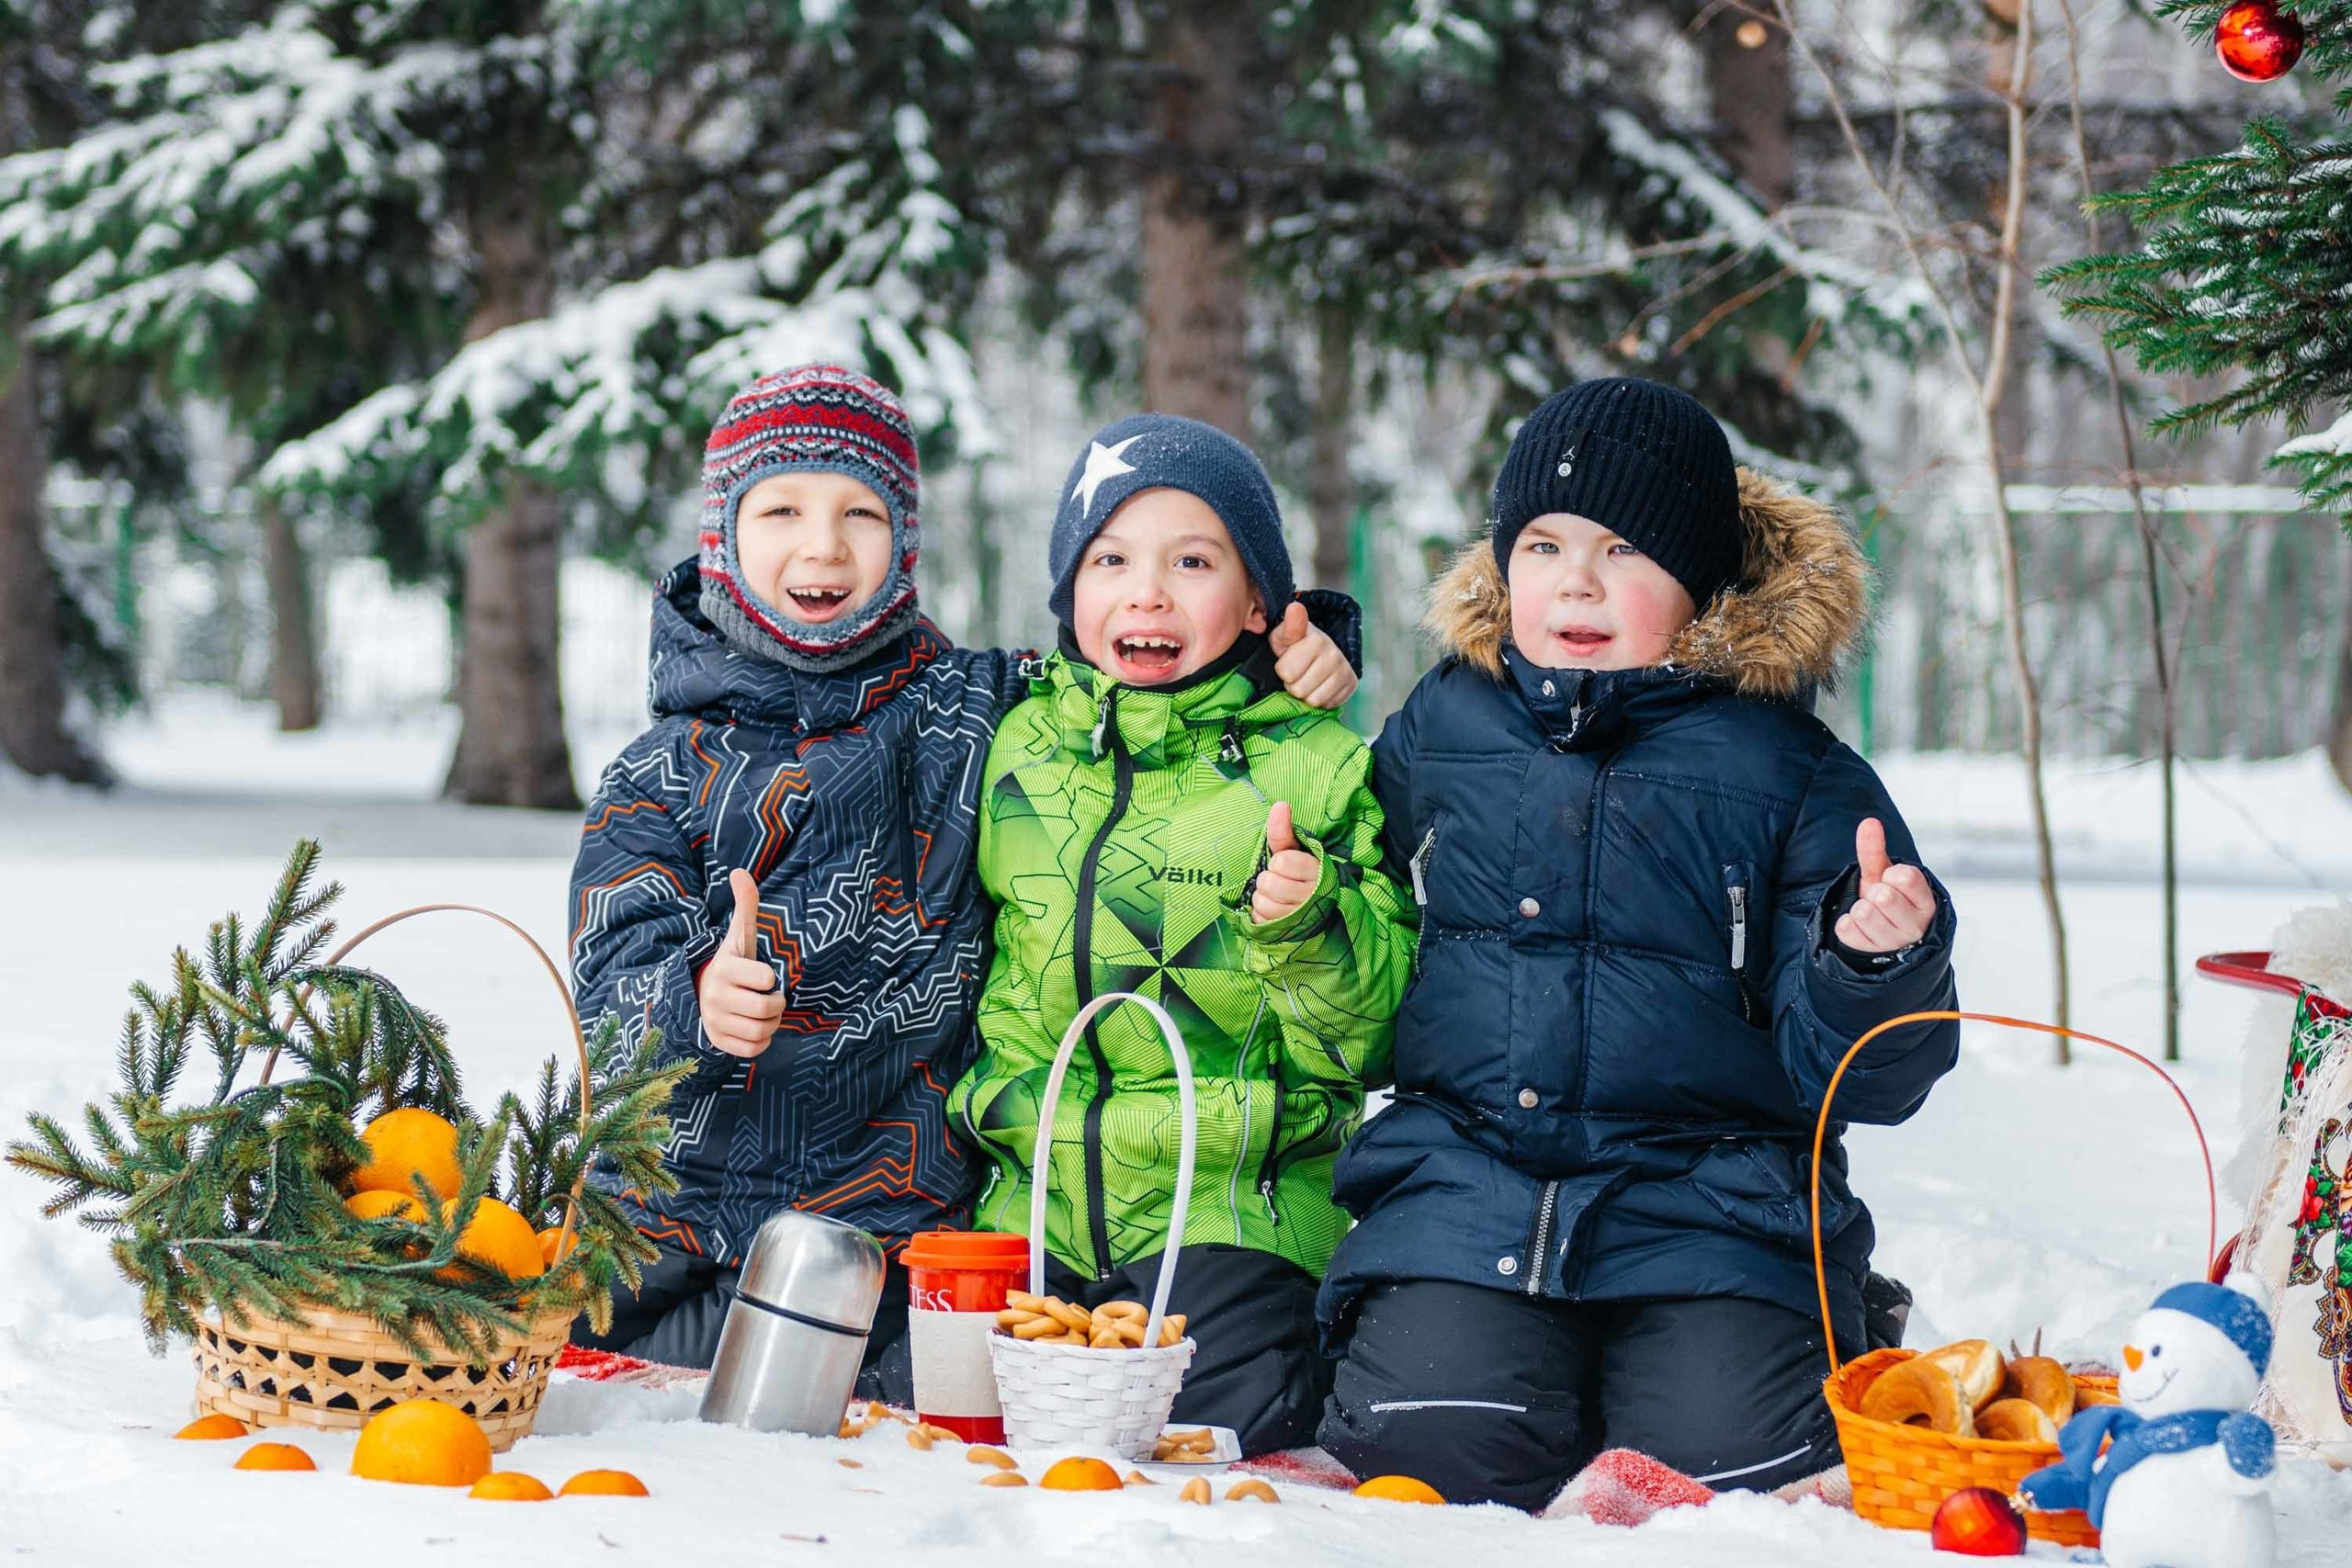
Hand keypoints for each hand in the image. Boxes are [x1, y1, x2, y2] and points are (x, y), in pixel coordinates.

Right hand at [697, 868, 783, 1056]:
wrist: (702, 994)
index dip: (771, 978)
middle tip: (771, 998)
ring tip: (765, 1013)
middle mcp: (715, 996)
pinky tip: (756, 1028)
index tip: (763, 976)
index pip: (766, 978)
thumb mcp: (740, 935)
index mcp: (724, 969)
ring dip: (771, 1024)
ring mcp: (714, 1021)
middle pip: (766, 1008)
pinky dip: (761, 1042)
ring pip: (761, 1032)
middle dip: (777, 1005)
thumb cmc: (733, 963)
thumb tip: (740, 871)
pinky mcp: (718, 1042)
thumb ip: (746, 905)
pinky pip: (752, 1050)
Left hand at [1250, 802, 1320, 924]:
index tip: (1284, 865)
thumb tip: (1280, 804)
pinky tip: (1272, 911)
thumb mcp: (1292, 850)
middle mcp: (1311, 895)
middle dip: (1267, 880)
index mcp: (1316, 870)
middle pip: (1269, 883)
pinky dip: (1261, 914)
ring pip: (1264, 903)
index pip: (1281, 862)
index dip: (1278, 862)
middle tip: (1277, 880)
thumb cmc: (1298, 873)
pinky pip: (1261, 919)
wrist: (1314, 908)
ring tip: (1274, 895)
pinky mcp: (1288, 931)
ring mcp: (1300, 916)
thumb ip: (1282, 830)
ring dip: (1263, 898)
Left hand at [1268, 601, 1356, 710]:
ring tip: (1308, 679)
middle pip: (1299, 689)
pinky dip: (1320, 699)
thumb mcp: (1286, 635)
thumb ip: (1289, 625)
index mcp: (1317, 640)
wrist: (1321, 652)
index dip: (1283, 669)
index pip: (1286, 672)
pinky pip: (1327, 704)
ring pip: (1313, 700)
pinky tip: (1320, 685)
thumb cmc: (1297, 645)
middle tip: (1299, 672)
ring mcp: (1345, 670)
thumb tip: (1295, 607)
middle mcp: (1334, 654)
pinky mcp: (1351, 685)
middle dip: (1293, 684)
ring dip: (1306, 693)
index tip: (1289, 660)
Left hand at [1832, 819, 1936, 953]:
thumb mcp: (1882, 873)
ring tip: (1870, 913)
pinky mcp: (1871, 954)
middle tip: (1880, 899)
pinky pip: (1846, 928)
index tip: (1893, 881)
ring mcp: (1894, 943)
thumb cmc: (1887, 900)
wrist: (1879, 935)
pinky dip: (1847, 924)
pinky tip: (1860, 928)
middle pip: (1883, 896)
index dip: (1891, 874)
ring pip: (1863, 913)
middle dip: (1874, 892)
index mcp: (1925, 902)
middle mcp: (1915, 925)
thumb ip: (1875, 849)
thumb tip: (1869, 822)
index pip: (1905, 877)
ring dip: (1860, 908)